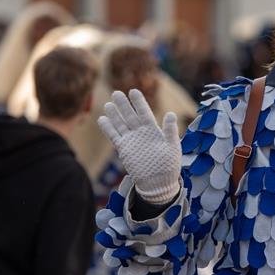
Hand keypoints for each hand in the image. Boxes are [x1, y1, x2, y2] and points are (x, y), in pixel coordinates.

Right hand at [98, 89, 180, 203]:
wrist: (158, 183)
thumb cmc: (169, 165)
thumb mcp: (172, 147)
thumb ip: (170, 131)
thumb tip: (171, 114)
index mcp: (153, 130)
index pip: (145, 113)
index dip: (139, 102)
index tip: (133, 91)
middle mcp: (141, 133)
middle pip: (130, 116)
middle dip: (124, 105)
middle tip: (116, 93)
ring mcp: (131, 140)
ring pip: (121, 124)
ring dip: (114, 114)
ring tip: (108, 104)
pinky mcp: (124, 150)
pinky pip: (114, 137)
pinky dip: (108, 128)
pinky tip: (102, 119)